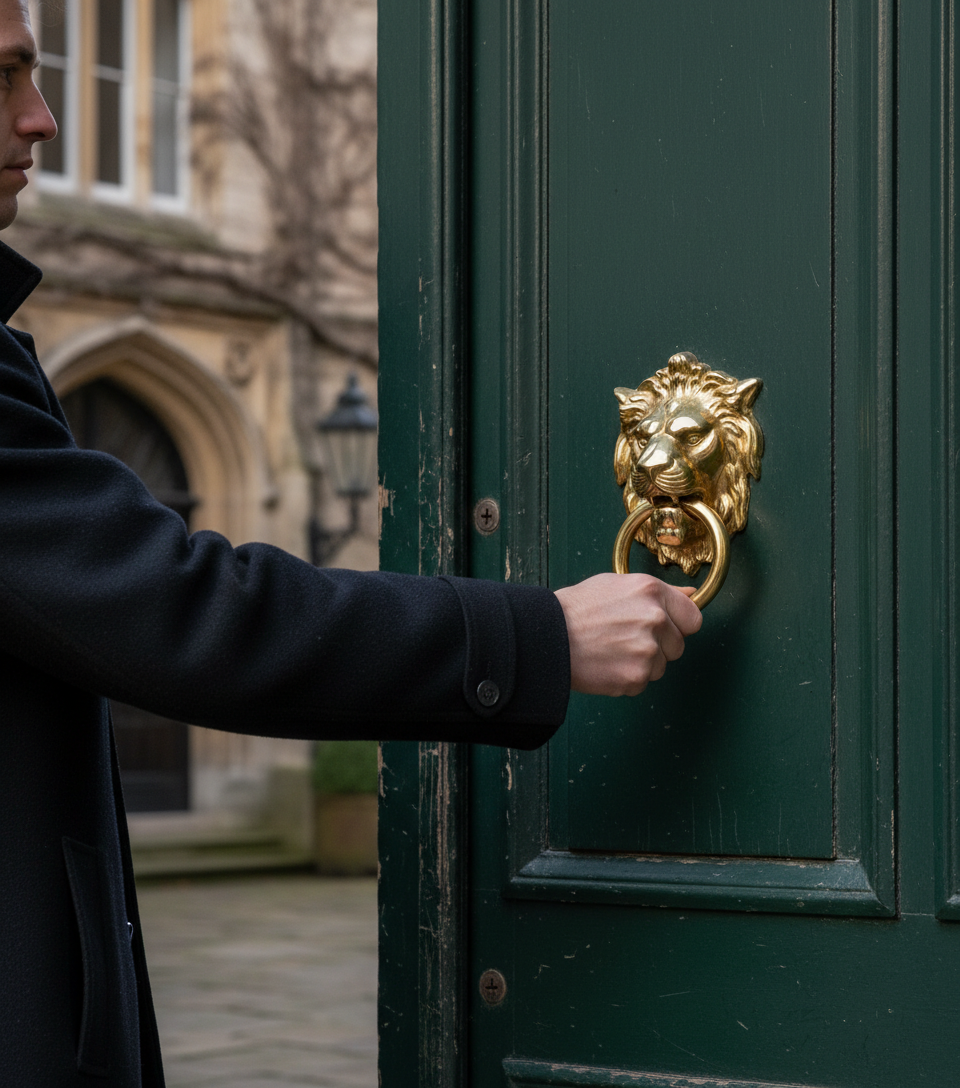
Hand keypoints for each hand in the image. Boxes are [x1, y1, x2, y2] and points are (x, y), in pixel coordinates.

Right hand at [554, 573, 701, 695]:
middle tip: (625, 639)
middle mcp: (655, 619)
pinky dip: (625, 678)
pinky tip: (605, 664)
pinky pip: (641, 683)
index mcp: (651, 591)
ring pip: (660, 666)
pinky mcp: (636, 677)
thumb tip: (691, 594)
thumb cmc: (576, 609)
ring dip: (641, 664)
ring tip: (611, 650)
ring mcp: (647, 650)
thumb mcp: (616, 585)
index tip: (664, 629)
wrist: (547, 637)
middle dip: (658, 646)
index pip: (692, 617)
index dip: (678, 625)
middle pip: (678, 646)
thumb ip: (658, 592)